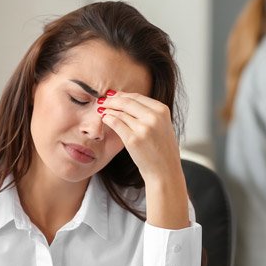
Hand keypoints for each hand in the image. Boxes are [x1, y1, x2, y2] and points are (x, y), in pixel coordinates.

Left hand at [100, 91, 188, 228]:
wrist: (164, 171)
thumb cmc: (161, 150)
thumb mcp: (161, 126)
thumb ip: (148, 113)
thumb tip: (126, 100)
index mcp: (162, 111)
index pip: (137, 97)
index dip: (122, 95)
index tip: (112, 96)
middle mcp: (154, 117)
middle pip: (127, 102)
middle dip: (111, 100)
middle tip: (102, 101)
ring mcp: (143, 128)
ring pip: (120, 112)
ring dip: (108, 109)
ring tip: (101, 109)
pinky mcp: (133, 140)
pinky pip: (116, 123)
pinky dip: (108, 119)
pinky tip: (104, 118)